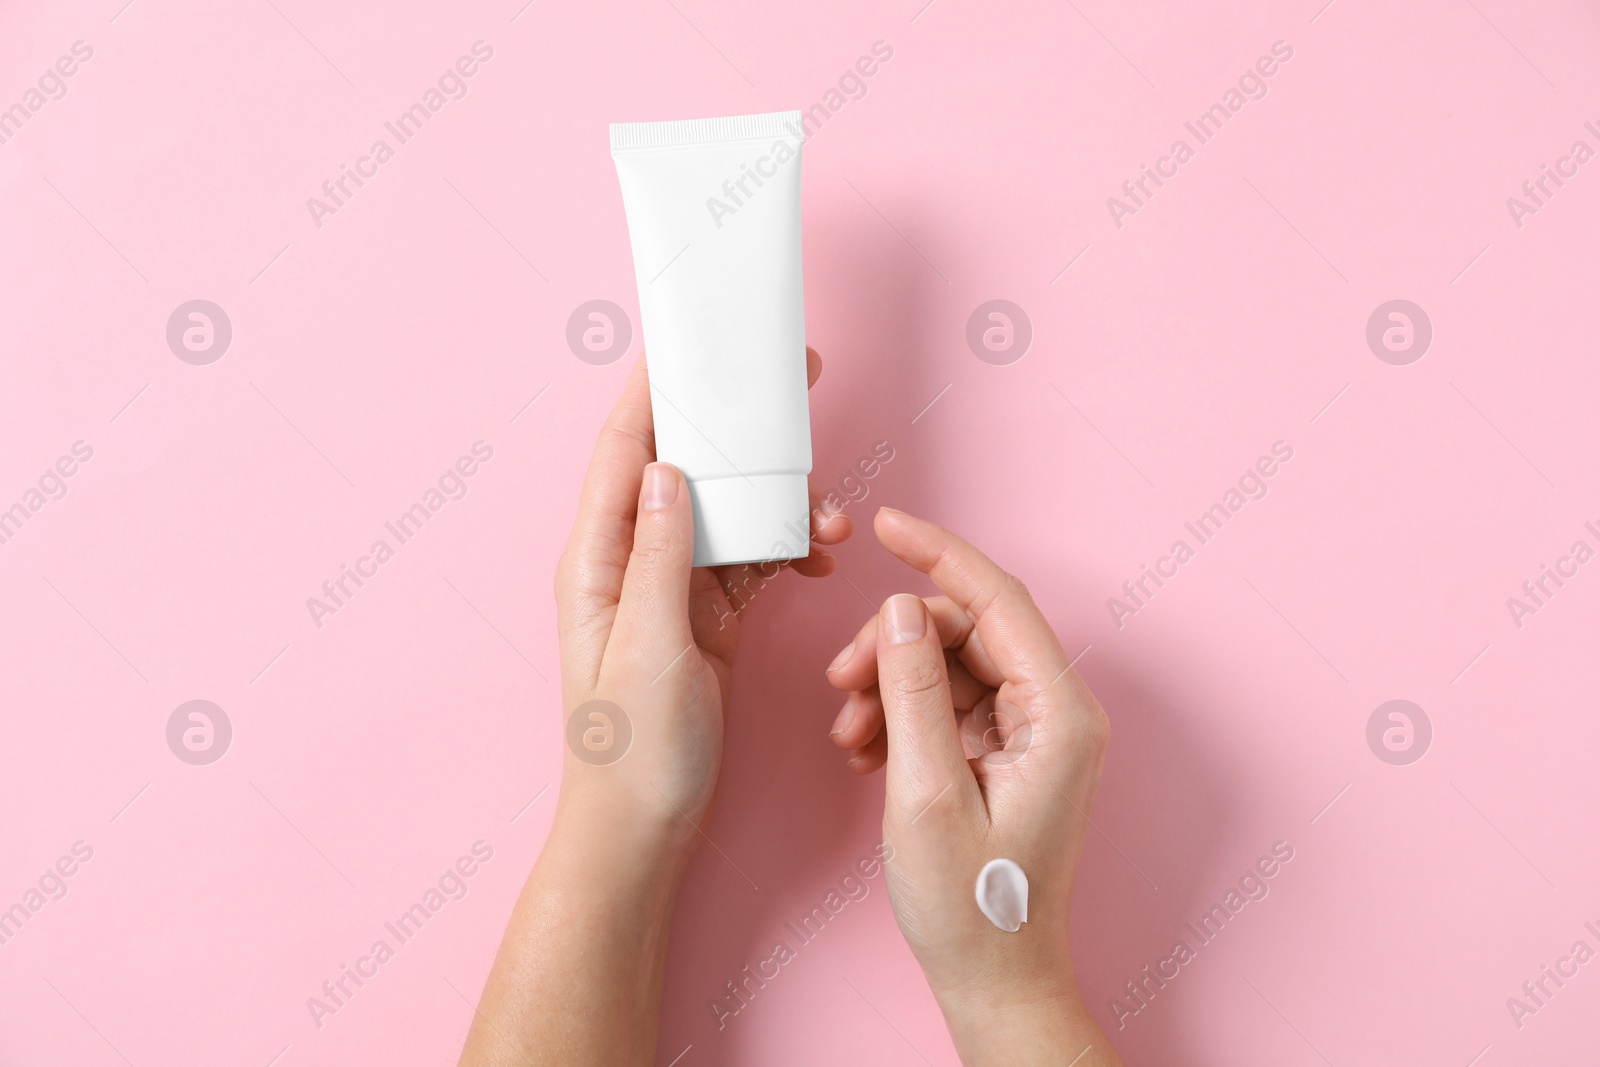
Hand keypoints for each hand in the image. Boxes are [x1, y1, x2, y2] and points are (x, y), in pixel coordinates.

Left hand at [458, 350, 849, 1066]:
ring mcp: (669, 586)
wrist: (642, 825)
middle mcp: (630, 561)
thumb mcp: (647, 649)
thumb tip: (669, 471)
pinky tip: (816, 553)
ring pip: (727, 510)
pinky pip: (749, 556)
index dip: (655, 391)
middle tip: (793, 391)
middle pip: (684, 467)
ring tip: (828, 517)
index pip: (624, 451)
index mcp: (597, 559)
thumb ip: (660, 558)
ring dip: (778, 502)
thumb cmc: (631, 750)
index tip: (690, 340)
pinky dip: (785, 545)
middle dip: (737, 431)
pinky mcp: (705, 613)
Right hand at [826, 508, 1123, 1066]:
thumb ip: (912, 691)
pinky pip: (950, 702)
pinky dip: (904, 714)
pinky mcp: (1010, 753)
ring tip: (849, 735)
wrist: (995, 980)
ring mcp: (1035, 734)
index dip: (939, 553)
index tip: (888, 524)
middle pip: (968, 629)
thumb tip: (896, 610)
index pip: (999, 600)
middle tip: (839, 683)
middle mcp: (1057, 715)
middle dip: (895, 644)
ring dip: (892, 685)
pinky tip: (868, 752)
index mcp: (1058, 717)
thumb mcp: (925, 793)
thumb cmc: (972, 908)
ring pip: (952, 663)